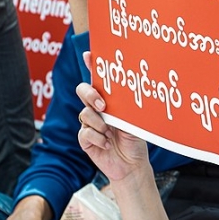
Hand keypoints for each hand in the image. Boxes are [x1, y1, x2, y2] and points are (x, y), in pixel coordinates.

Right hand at [76, 52, 149, 182]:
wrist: (132, 165)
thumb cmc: (136, 140)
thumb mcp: (135, 121)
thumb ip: (127, 109)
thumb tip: (126, 94)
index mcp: (111, 101)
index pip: (99, 80)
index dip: (92, 65)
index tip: (89, 54)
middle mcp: (98, 110)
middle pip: (83, 91)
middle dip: (90, 95)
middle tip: (103, 106)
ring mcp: (90, 124)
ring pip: (84, 114)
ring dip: (99, 124)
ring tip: (111, 134)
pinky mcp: (85, 139)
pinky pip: (85, 133)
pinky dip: (98, 139)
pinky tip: (107, 144)